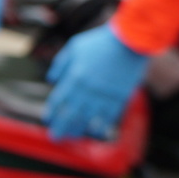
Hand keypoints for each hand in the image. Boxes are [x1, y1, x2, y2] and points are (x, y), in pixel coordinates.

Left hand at [44, 23, 149, 140]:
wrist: (130, 40)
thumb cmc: (100, 41)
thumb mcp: (74, 46)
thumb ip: (60, 64)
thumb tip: (51, 80)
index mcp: (75, 76)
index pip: (59, 99)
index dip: (52, 111)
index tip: (48, 120)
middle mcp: (88, 88)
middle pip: (71, 113)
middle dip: (62, 127)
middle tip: (56, 137)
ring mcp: (105, 94)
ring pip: (89, 118)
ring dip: (79, 129)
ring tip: (72, 137)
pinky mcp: (120, 96)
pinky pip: (109, 116)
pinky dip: (101, 125)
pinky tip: (95, 131)